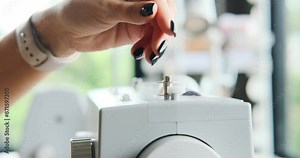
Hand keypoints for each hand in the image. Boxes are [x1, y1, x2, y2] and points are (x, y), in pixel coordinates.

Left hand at [33, 0, 175, 64]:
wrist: (68, 31)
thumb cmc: (79, 11)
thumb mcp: (104, 9)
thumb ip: (129, 11)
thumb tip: (153, 10)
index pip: (157, 0)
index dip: (165, 14)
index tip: (167, 28)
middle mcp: (137, 2)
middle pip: (163, 14)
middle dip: (163, 31)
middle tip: (157, 46)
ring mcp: (137, 17)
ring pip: (158, 29)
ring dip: (157, 43)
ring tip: (150, 55)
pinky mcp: (134, 31)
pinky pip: (150, 40)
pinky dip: (150, 49)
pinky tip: (142, 54)